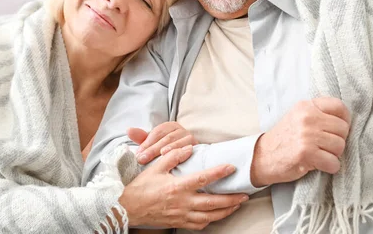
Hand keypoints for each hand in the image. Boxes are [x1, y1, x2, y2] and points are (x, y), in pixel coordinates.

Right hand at [120, 145, 248, 229]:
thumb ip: (173, 156)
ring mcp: (181, 215)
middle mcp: (182, 203)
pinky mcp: (179, 223)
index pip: (203, 179)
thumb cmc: (141, 186)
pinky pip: (200, 225)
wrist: (127, 208)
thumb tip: (189, 147)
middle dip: (231, 199)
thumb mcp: (155, 167)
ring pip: (210, 216)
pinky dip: (211, 220)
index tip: (231, 167)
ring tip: (237, 205)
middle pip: (213, 203)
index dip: (219, 172)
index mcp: (177, 187)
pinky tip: (217, 215)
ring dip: (226, 211)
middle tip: (245, 194)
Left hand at [128, 122, 197, 164]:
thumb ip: (142, 138)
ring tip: (159, 155)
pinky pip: (187, 145)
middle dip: (153, 148)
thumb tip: (128, 130)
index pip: (157, 132)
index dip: (146, 143)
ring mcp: (188, 136)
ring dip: (166, 148)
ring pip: (175, 141)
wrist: (190, 159)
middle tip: (142, 159)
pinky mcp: (195, 144)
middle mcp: (180, 129)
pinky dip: (179, 149)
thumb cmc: (169, 151)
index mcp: (169, 127)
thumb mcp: (154, 144)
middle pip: (165, 137)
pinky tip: (172, 154)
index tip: (138, 154)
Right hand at [251, 97, 350, 186]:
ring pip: (340, 146)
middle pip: (343, 129)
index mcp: (307, 106)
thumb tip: (346, 121)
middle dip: (338, 140)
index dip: (344, 119)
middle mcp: (307, 118)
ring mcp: (307, 136)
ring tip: (320, 154)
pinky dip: (330, 167)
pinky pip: (334, 163)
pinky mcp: (306, 154)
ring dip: (334, 155)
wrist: (263, 156)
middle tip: (325, 146)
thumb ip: (318, 113)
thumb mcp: (298, 116)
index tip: (337, 129)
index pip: (339, 106)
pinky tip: (319, 165)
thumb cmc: (284, 138)